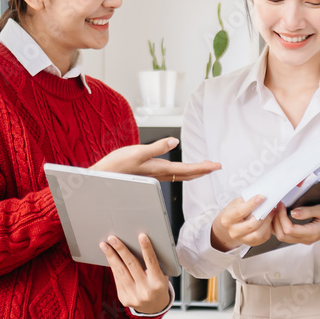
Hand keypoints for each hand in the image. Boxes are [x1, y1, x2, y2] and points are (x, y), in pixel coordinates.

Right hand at [93, 138, 220, 181]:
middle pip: (187, 174)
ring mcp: (155, 174)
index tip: (217, 166)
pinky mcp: (150, 172)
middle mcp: (160, 174)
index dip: (203, 167)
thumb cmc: (117, 165)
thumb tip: (174, 142)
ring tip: (205, 167)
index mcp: (160, 169)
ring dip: (194, 171)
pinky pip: (172, 173)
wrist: (102, 176)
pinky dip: (182, 171)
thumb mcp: (137, 152)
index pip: (187, 169)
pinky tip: (182, 168)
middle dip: (203, 170)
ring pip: (180, 174)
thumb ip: (157, 147)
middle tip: (216, 167)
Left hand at [100, 233, 170, 314]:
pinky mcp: (124, 299)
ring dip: (111, 257)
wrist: (155, 307)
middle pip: (131, 265)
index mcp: (158, 283)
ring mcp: (134, 296)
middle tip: (113, 238)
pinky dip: (113, 267)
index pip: (152, 262)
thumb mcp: (162, 274)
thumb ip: (153, 262)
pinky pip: (117, 279)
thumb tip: (138, 243)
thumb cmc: (158, 284)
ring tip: (105, 246)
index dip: (147, 248)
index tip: (141, 236)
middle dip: (121, 250)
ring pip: (120, 272)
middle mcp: (146, 290)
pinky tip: (109, 257)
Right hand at [211, 196, 273, 251]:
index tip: (261, 197)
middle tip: (270, 206)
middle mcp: (233, 231)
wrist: (231, 224)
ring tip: (271, 213)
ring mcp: (242, 239)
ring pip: (258, 234)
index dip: (252, 204)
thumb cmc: (235, 211)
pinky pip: (263, 238)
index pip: (240, 212)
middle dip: (262, 215)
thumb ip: (247, 200)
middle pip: (250, 225)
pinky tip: (269, 221)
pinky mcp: (251, 243)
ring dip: (267, 222)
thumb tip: (260, 197)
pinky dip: (268, 228)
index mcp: (227, 219)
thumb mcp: (236, 203)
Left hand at [272, 201, 319, 245]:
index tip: (281, 204)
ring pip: (282, 237)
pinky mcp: (303, 236)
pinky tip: (280, 215)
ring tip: (276, 210)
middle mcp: (306, 239)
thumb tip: (293, 213)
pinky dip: (280, 226)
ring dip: (276, 224)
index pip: (289, 229)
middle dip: (275, 221)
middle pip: (282, 236)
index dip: (281, 217)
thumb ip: (308, 211)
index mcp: (312, 233)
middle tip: (276, 207)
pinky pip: (287, 234)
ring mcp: (304, 239)